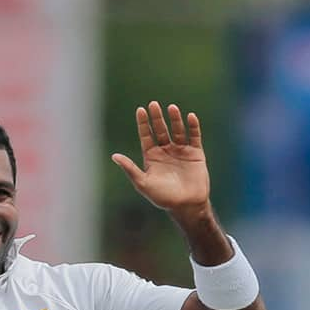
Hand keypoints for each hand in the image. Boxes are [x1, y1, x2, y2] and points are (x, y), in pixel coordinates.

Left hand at [112, 101, 210, 215]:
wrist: (186, 205)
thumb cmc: (162, 197)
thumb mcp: (143, 183)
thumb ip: (130, 168)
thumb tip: (114, 156)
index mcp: (151, 157)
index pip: (146, 135)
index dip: (143, 123)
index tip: (140, 110)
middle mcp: (165, 151)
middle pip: (160, 130)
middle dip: (157, 118)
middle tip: (153, 104)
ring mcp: (181, 151)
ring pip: (177, 130)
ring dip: (174, 119)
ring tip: (171, 107)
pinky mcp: (195, 153)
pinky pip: (194, 136)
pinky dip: (193, 126)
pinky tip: (189, 117)